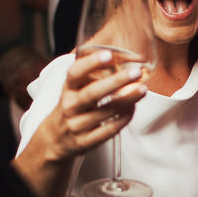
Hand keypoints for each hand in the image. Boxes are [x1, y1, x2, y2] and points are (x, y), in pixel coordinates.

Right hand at [42, 48, 147, 162]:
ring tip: (142, 89)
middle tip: (136, 72)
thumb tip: (122, 55)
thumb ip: (90, 74)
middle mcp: (69, 107)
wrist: (55, 139)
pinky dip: (124, 118)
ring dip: (127, 100)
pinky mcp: (86, 142)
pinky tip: (133, 108)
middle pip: (92, 94)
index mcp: (67, 89)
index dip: (91, 63)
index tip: (108, 54)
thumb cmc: (72, 106)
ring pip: (105, 112)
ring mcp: (77, 126)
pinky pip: (109, 130)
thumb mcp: (74, 89)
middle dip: (116, 82)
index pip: (75, 74)